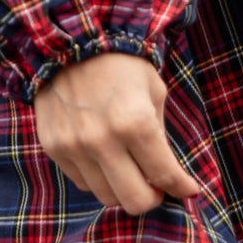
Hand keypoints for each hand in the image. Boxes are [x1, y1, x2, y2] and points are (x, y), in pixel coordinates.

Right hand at [33, 52, 201, 216]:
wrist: (69, 41)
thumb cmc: (121, 64)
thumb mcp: (153, 91)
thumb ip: (160, 135)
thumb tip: (166, 174)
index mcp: (135, 122)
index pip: (164, 176)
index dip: (182, 188)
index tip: (189, 190)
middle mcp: (103, 140)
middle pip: (135, 201)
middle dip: (153, 199)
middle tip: (158, 187)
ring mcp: (74, 147)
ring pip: (107, 197)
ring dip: (124, 189)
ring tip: (130, 171)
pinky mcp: (54, 148)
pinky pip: (82, 182)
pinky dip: (99, 178)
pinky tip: (105, 158)